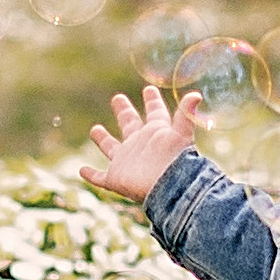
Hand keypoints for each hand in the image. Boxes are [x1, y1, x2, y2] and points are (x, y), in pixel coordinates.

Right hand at [83, 83, 199, 206]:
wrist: (169, 190)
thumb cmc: (176, 162)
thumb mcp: (181, 134)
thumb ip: (187, 114)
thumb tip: (197, 95)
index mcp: (156, 133)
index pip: (155, 112)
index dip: (152, 101)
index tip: (149, 89)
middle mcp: (140, 145)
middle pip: (130, 125)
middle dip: (124, 112)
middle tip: (118, 98)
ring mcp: (127, 162)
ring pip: (112, 148)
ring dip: (103, 139)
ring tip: (95, 129)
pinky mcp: (117, 179)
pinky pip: (101, 177)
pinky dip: (91, 175)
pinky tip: (82, 170)